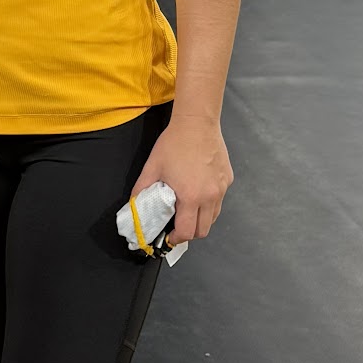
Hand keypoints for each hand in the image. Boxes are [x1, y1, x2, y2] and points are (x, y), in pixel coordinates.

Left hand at [135, 113, 231, 244]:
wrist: (197, 123)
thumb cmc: (174, 144)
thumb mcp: (152, 168)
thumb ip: (141, 190)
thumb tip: (134, 206)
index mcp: (191, 197)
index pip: (187, 232)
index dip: (176, 239)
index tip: (169, 236)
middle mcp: (210, 197)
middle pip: (203, 230)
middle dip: (189, 233)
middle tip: (178, 226)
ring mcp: (221, 189)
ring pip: (214, 217)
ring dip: (201, 220)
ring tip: (188, 211)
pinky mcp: (227, 180)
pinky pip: (219, 200)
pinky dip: (209, 204)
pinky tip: (199, 191)